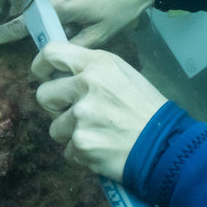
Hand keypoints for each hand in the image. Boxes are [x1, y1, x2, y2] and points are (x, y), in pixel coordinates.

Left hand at [33, 42, 166, 180]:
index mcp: (98, 63)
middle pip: (43, 94)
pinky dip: (83, 154)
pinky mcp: (80, 144)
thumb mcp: (124, 75)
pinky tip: (103, 149)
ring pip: (55, 128)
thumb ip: (93, 72)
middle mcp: (85, 85)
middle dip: (54, 106)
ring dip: (72, 134)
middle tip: (72, 113)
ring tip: (99, 134)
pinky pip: (68, 151)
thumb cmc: (147, 108)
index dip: (41, 65)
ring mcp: (80, 116)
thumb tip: (64, 78)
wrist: (166, 144)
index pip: (51, 52)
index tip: (42, 75)